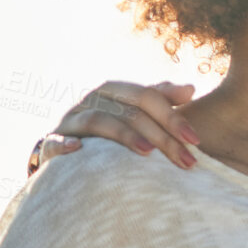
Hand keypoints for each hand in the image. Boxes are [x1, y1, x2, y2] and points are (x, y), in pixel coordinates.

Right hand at [38, 81, 199, 170]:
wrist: (66, 144)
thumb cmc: (112, 125)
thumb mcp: (135, 110)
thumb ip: (161, 98)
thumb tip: (191, 88)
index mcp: (114, 90)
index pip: (147, 97)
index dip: (173, 117)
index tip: (196, 140)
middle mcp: (92, 99)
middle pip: (130, 112)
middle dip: (161, 136)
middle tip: (186, 159)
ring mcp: (70, 119)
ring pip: (99, 121)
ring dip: (124, 135)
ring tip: (148, 152)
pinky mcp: (52, 141)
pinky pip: (55, 141)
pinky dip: (66, 145)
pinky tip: (80, 150)